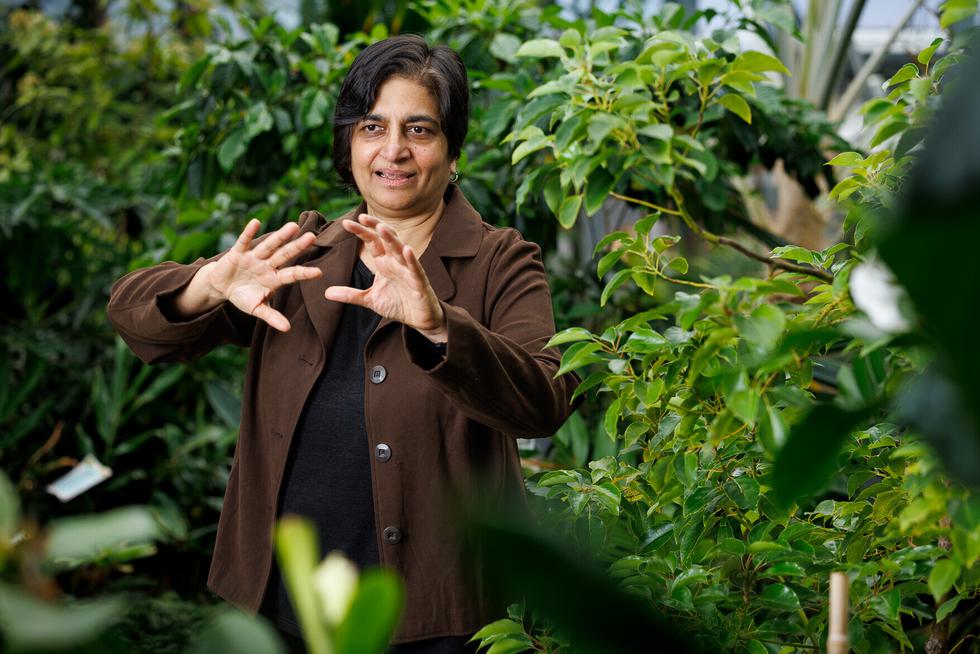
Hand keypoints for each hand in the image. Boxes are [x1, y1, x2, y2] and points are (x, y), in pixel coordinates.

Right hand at [200, 219, 322, 330]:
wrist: (221, 287)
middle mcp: (267, 265)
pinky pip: (244, 241)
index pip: (293, 275)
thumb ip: (272, 317)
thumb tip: (288, 329)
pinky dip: (249, 232)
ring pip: (269, 245)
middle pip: (285, 255)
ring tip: (293, 226)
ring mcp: (254, 257)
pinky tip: (256, 222)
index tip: (319, 272)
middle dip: (297, 246)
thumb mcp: (257, 309)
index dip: (305, 273)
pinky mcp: (238, 253)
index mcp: (274, 279)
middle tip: (312, 236)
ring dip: (280, 236)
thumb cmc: (243, 296)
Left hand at [324, 214, 447, 341]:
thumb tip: (326, 292)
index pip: (372, 241)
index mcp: (384, 263)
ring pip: (400, 250)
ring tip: (381, 228)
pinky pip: (415, 269)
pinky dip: (412, 260)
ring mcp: (408, 270)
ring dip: (392, 239)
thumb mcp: (370, 299)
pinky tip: (407, 250)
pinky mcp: (419, 282)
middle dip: (375, 227)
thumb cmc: (398, 304)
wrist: (419, 320)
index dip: (361, 231)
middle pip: (386, 239)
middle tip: (361, 217)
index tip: (345, 223)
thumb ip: (350, 295)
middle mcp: (396, 262)